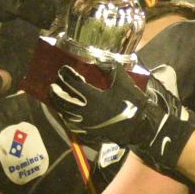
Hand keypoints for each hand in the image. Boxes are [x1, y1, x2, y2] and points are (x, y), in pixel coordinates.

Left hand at [50, 65, 194, 169]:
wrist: (141, 128)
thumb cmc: (133, 103)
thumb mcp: (123, 82)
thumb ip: (111, 68)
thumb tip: (99, 59)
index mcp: (93, 97)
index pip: (73, 83)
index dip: (67, 75)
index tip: (63, 70)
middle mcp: (86, 112)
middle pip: (63, 102)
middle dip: (56, 93)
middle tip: (53, 86)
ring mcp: (86, 125)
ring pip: (66, 115)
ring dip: (60, 107)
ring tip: (57, 100)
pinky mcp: (90, 134)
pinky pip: (74, 127)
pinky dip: (68, 119)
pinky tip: (68, 116)